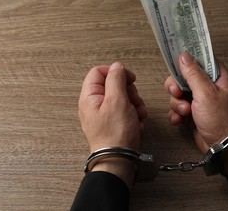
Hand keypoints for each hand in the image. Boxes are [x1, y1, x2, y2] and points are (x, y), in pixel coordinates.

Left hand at [78, 62, 146, 186]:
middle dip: (129, 91)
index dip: (115, 72)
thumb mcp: (117, 100)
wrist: (119, 160)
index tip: (128, 78)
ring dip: (135, 104)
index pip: (99, 72)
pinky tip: (138, 123)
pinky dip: (135, 115)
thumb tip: (117, 66)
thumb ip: (116, 79)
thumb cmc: (115, 134)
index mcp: (89, 97)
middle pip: (114, 85)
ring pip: (123, 98)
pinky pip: (126, 111)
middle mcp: (95, 104)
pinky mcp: (114, 123)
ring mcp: (105, 114)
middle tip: (134, 101)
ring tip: (137, 115)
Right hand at [164, 53, 227, 179]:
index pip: (201, 60)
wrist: (224, 147)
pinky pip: (178, 109)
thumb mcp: (206, 92)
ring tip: (185, 112)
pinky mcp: (193, 114)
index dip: (188, 59)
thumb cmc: (222, 119)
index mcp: (217, 78)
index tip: (176, 60)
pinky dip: (176, 114)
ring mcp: (200, 102)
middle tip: (177, 93)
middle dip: (177, 86)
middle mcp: (209, 88)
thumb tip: (184, 56)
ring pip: (179, 94)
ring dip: (177, 103)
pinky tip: (179, 120)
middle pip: (185, 77)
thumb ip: (193, 73)